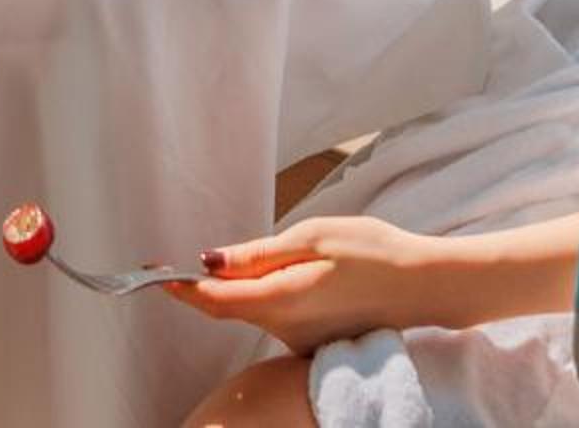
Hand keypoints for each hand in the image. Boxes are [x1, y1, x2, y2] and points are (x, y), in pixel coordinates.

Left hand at [171, 215, 432, 356]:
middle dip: (208, 285)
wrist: (422, 286)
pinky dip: (270, 295)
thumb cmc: (370, 252)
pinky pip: (277, 316)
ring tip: (268, 258)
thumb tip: (210, 261)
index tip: (155, 273)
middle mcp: (285, 329)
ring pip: (254, 310)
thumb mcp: (312, 237)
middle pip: (230, 308)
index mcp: (281, 301)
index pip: (215, 302)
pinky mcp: (312, 340)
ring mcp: (300, 340)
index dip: (181, 288)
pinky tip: (296, 273)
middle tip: (186, 259)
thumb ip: (258, 255)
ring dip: (246, 287)